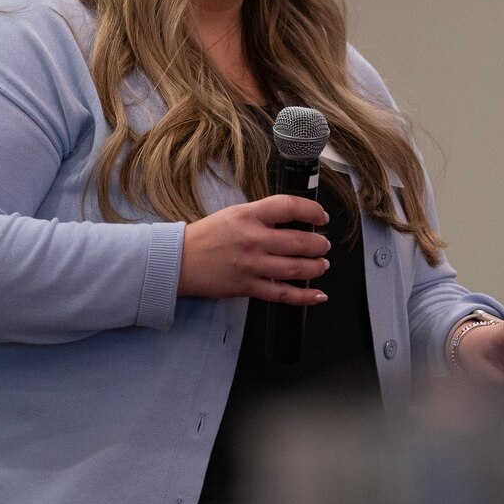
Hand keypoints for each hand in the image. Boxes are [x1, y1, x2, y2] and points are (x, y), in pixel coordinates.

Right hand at [178, 194, 331, 302]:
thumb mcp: (235, 214)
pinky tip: (317, 295)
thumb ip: (263, 216)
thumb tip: (294, 220)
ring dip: (316, 267)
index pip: (288, 206)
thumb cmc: (207, 236)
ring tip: (321, 265)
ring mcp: (251, 264)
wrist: (179, 260)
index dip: (312, 211)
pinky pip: (282, 293)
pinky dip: (304, 296)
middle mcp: (252, 239)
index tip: (321, 217)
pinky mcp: (247, 286)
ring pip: (296, 268)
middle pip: (299, 241)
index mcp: (249, 216)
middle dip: (319, 245)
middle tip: (324, 246)